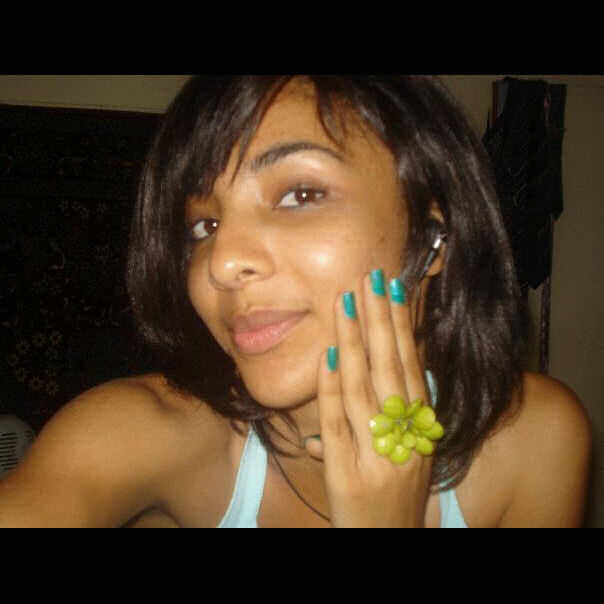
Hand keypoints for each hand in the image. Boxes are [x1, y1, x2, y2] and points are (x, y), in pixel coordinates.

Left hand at [309, 270, 432, 526]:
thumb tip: (399, 368)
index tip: (393, 289)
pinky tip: (328, 356)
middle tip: (370, 277)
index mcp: (421, 429)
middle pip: (391, 368)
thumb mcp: (410, 451)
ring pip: (364, 388)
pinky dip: (332, 389)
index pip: (411, 367)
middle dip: (380, 318)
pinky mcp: (349, 476)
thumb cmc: (397, 496)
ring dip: (354, 341)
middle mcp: (406, 439)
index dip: (402, 326)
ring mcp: (379, 457)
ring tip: (345, 301)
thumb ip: (404, 411)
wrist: (389, 547)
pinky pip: (338, 425)